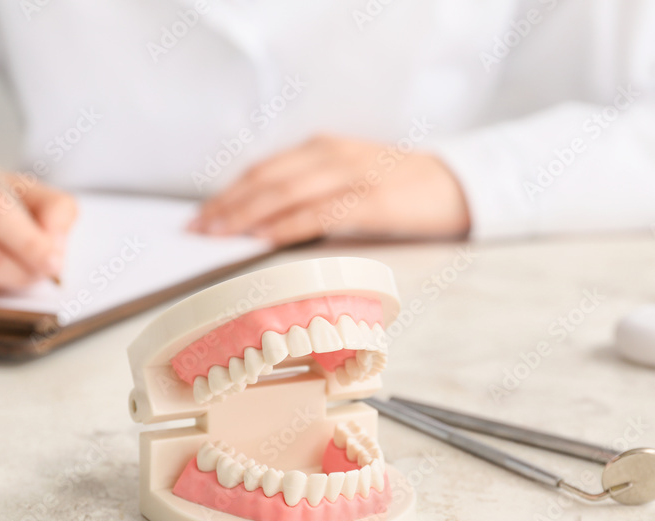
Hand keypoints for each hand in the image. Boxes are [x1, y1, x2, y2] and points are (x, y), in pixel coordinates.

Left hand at [190, 135, 470, 245]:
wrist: (456, 186)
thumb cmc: (398, 189)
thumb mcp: (349, 179)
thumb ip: (311, 193)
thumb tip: (263, 224)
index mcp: (322, 149)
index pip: (263, 170)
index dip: (228, 194)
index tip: (200, 217)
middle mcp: (331, 156)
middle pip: (266, 179)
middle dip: (227, 206)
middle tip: (197, 231)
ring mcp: (352, 175)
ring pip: (286, 193)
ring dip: (247, 215)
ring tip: (218, 235)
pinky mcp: (372, 199)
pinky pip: (320, 212)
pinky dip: (288, 224)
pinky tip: (265, 237)